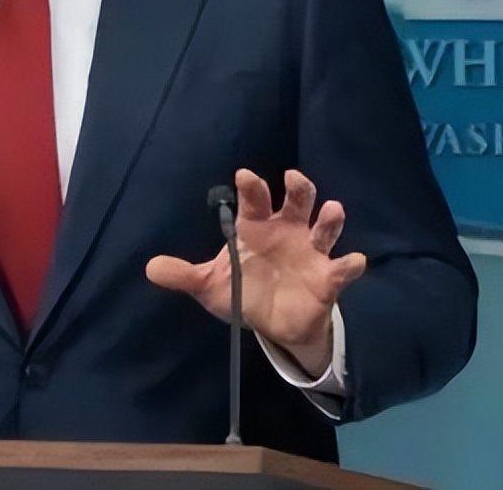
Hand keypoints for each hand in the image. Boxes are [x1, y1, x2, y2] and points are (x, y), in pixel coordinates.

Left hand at [145, 169, 365, 376]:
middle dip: (297, 188)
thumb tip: (150, 268)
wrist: (275, 324)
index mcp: (256, 227)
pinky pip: (342, 268)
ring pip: (325, 226)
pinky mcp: (328, 277)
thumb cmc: (244, 292)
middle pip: (296, 200)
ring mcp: (311, 252)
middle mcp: (287, 231)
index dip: (251, 187)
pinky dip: (349, 264)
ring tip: (332, 211)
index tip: (245, 177)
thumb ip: (184, 275)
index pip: (254, 199)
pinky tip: (352, 261)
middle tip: (292, 179)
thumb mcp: (210, 286)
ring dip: (330, 217)